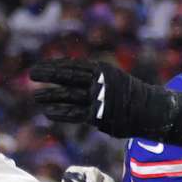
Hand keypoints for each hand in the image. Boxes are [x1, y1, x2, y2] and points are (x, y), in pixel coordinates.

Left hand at [30, 58, 181, 146]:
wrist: (150, 109)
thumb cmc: (128, 95)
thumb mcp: (111, 79)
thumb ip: (93, 78)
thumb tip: (72, 78)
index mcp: (101, 69)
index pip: (73, 66)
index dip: (55, 66)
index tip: (40, 67)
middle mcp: (98, 81)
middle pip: (68, 76)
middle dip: (48, 75)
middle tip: (31, 73)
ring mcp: (98, 97)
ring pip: (69, 95)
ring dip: (50, 95)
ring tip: (35, 96)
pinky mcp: (98, 114)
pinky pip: (75, 113)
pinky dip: (60, 113)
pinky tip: (47, 112)